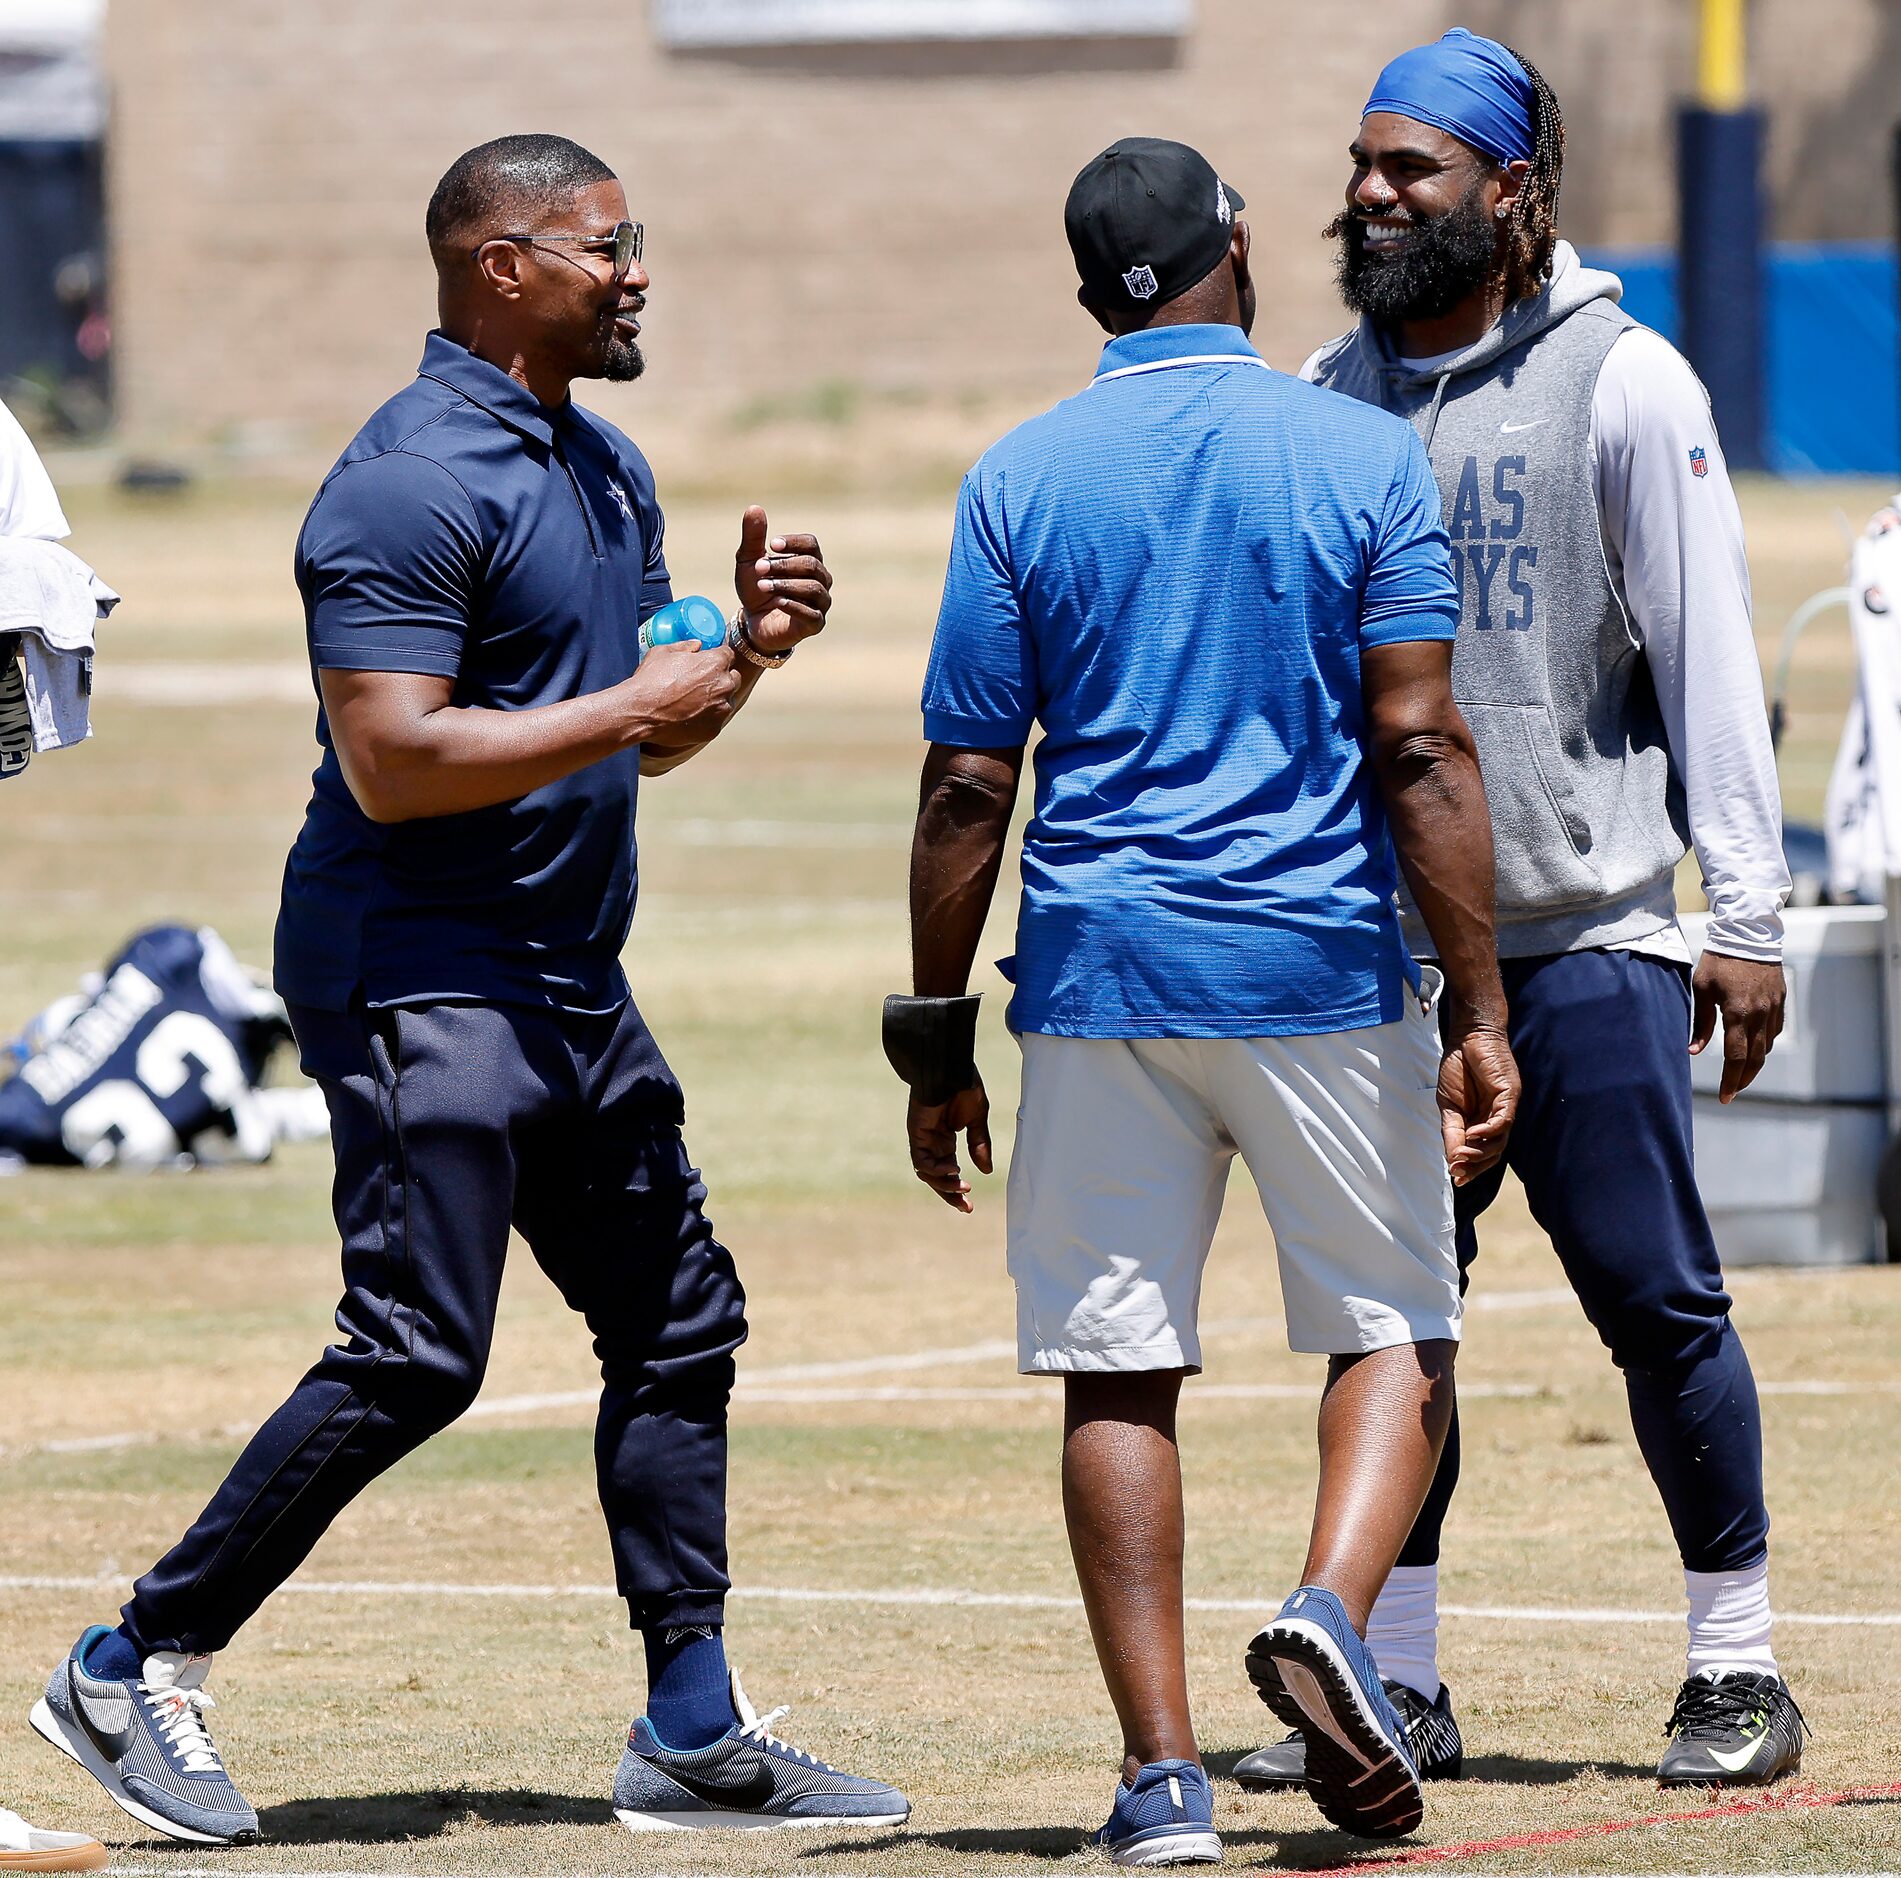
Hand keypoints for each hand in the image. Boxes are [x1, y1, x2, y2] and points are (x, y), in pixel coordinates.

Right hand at [626, 638, 739, 746]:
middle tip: (702, 683)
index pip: (728, 655)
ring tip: (694, 702)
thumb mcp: (663, 652)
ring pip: (727, 701)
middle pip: (733, 678)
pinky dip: (707, 719)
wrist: (641, 711)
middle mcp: (724, 685)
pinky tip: (690, 717)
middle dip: (721, 678)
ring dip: (716, 700)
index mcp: (715, 663)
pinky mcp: (714, 729)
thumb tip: (696, 646)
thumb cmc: (650, 679)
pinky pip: (716, 721)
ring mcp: (721, 709)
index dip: (718, 658)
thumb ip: (685, 646)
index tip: (709, 663)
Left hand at [735, 504, 831, 655]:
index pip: (811, 545)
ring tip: (762, 585)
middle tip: (759, 568)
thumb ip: (753, 537)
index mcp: (809, 561)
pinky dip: (793, 606)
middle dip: (784, 565)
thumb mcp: (749, 561)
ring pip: (813, 588)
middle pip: (811, 565)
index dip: (794, 543)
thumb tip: (754, 507)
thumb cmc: (756, 589)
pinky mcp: (816, 624)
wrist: (753, 623)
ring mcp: (821, 603)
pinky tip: (776, 602)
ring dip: (785, 584)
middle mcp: (821, 580)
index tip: (772, 544)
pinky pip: (812, 613)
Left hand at [907, 1079, 992, 1211]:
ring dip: (945, 1184)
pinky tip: (953, 1170)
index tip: (970, 1205)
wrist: (949, 1067)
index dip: (957, 1188)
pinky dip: (935, 1170)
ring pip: (927, 1173)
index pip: (949, 1170)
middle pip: (937, 1177)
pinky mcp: (916, 1133)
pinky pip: (921, 1161)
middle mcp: (932, 1141)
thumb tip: (986, 1171)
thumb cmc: (963, 1085)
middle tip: (966, 1208)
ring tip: (963, 1186)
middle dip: (950, 1194)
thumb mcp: (978, 1119)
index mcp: (946, 1138)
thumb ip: (979, 1144)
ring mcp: (922, 1138)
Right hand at [1437, 1021, 1518, 1186]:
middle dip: (1475, 1165)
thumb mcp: (1447, 1106)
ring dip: (1480, 1152)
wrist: (1466, 1037)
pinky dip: (1489, 1131)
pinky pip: (1503, 1121)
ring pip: (1499, 1142)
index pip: (1479, 1152)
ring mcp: (1504, 1108)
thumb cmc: (1457, 1068)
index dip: (1469, 1167)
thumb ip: (1452, 1131)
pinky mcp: (1509, 1096)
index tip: (1455, 1177)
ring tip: (1462, 1155)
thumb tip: (1452, 1159)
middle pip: (1492, 1152)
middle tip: (1457, 1171)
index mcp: (1479, 1122)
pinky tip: (1474, 1134)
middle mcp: (1495, 1119)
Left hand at [1691, 952, 1784, 1102]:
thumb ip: (1701, 1023)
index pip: (1736, 1057)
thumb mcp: (1701, 989)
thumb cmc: (1718, 960)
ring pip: (1767, 1047)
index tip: (1725, 1097)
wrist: (1748, 934)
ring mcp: (1774, 1008)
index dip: (1730, 1080)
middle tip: (1732, 1093)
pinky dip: (1763, 1045)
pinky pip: (1774, 1032)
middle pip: (1756, 1059)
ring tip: (1739, 1075)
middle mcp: (1760, 1014)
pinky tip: (1752, 1049)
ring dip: (1754, 1064)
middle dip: (1743, 1079)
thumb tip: (1693, 1051)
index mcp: (1738, 1013)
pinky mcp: (1780, 1002)